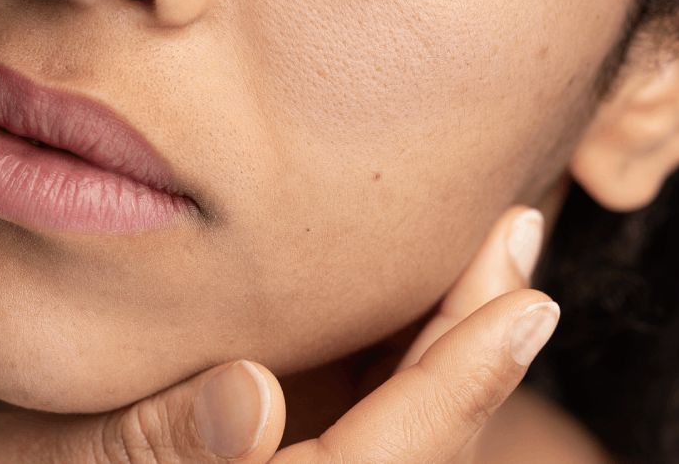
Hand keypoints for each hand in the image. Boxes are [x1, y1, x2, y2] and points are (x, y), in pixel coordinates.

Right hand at [0, 206, 557, 462]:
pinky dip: (394, 339)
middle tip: (513, 236)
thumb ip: (154, 444)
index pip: (384, 456)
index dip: (459, 381)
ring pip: (399, 415)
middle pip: (417, 434)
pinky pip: (356, 399)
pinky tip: (402, 277)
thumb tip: (254, 400)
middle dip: (473, 338)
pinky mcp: (265, 446)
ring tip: (486, 240)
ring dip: (446, 333)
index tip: (524, 301)